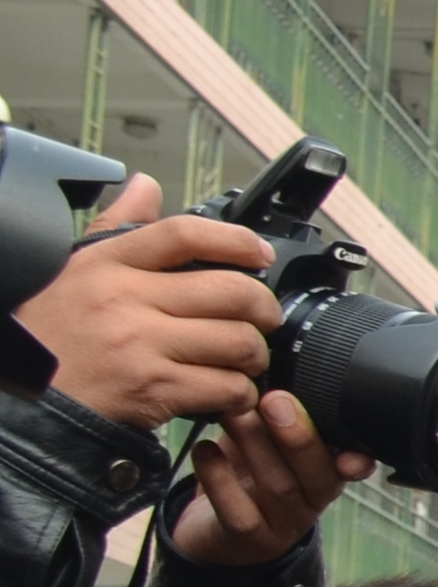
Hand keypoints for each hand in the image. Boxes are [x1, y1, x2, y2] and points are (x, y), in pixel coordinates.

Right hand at [16, 177, 282, 431]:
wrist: (25, 399)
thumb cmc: (52, 336)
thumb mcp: (75, 271)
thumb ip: (116, 228)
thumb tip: (146, 186)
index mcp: (107, 264)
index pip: (184, 234)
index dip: (236, 240)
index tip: (260, 254)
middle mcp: (125, 298)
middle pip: (231, 291)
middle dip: (263, 309)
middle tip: (262, 320)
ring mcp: (140, 344)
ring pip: (238, 341)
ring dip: (253, 357)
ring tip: (241, 361)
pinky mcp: (153, 388)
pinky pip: (228, 387)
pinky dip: (240, 395)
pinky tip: (226, 393)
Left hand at [171, 388, 368, 566]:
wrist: (211, 530)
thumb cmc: (241, 473)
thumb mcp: (262, 439)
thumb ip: (272, 411)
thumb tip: (265, 359)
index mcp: (325, 472)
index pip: (352, 461)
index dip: (357, 451)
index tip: (347, 423)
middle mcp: (310, 500)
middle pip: (318, 474)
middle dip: (300, 436)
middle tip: (277, 401)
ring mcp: (280, 523)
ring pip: (280, 488)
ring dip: (256, 446)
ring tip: (232, 413)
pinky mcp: (245, 540)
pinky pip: (238, 513)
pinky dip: (219, 479)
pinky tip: (205, 450)